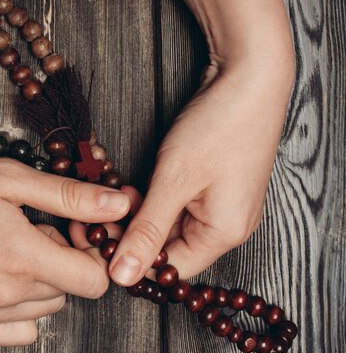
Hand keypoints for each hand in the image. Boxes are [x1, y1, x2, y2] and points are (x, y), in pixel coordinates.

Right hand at [0, 158, 129, 344]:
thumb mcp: (9, 179)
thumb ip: (68, 197)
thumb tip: (119, 205)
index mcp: (24, 257)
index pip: (94, 280)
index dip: (89, 254)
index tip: (69, 234)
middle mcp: (7, 295)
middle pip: (67, 292)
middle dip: (59, 263)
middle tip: (28, 233)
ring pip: (42, 311)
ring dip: (36, 284)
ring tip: (4, 251)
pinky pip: (15, 334)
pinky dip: (16, 312)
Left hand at [106, 58, 293, 285]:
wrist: (250, 77)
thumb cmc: (219, 126)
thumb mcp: (174, 180)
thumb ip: (147, 231)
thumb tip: (122, 276)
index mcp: (223, 234)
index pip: (169, 271)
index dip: (132, 259)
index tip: (102, 240)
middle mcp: (226, 226)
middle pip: (169, 249)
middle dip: (134, 232)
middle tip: (104, 213)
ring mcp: (221, 206)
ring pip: (169, 226)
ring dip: (141, 214)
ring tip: (121, 192)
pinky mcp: (212, 188)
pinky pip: (177, 207)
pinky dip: (154, 200)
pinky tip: (136, 185)